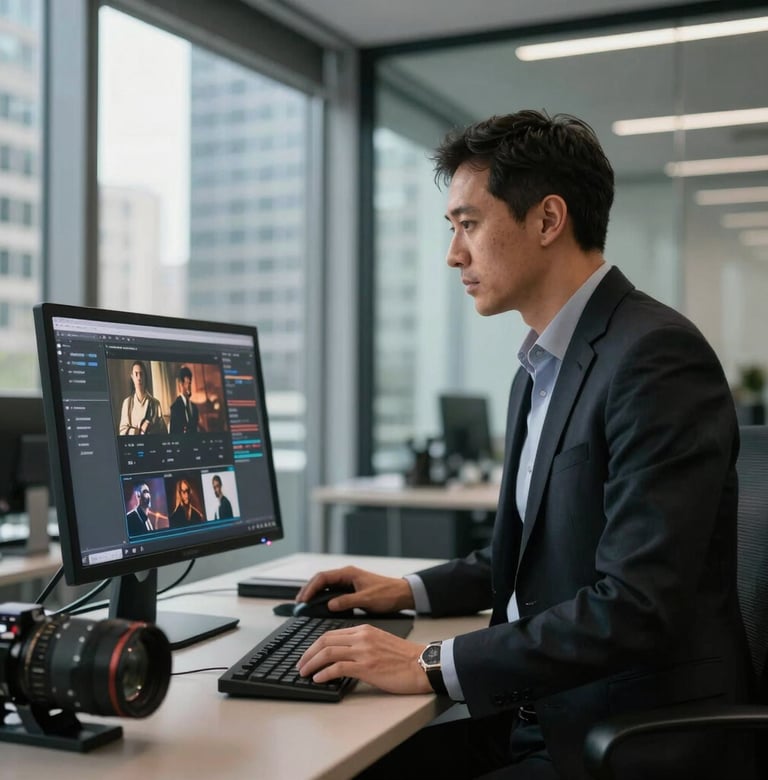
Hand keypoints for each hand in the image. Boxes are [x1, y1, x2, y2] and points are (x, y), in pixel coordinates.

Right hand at [295, 566, 415, 613]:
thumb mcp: (367, 599)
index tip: (303, 599)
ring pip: (326, 586)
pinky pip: (333, 592)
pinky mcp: (351, 590)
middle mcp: (346, 575)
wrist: (402, 594)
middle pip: (321, 580)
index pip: (323, 577)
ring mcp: (348, 582)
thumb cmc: (387, 593)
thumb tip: (330, 605)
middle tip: (298, 603)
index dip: (310, 588)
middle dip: (308, 590)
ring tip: (305, 605)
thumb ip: (348, 601)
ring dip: (315, 594)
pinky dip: (323, 598)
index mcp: (348, 573)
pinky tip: (319, 607)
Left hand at [296, 624, 432, 693]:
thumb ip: (362, 644)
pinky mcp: (367, 666)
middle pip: (325, 641)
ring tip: (305, 673)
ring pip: (329, 652)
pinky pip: (338, 668)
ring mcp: (364, 651)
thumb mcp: (379, 642)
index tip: (308, 655)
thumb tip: (343, 655)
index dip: (315, 645)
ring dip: (312, 663)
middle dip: (308, 653)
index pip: (331, 633)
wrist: (422, 664)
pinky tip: (319, 679)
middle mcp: (362, 637)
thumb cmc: (404, 657)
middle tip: (300, 665)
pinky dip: (324, 673)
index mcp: (364, 630)